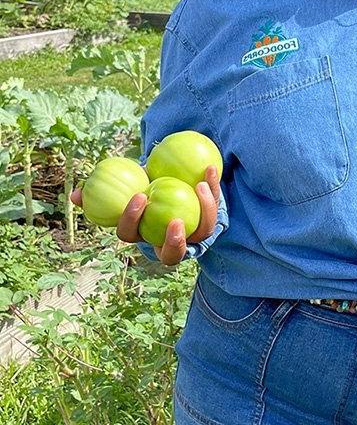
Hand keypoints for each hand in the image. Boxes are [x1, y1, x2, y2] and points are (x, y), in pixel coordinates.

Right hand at [70, 164, 221, 266]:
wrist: (174, 183)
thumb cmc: (144, 186)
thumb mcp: (124, 186)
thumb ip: (100, 191)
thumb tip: (75, 195)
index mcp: (142, 235)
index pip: (131, 235)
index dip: (132, 220)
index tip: (139, 196)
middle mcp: (167, 243)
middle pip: (170, 255)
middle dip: (173, 243)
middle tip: (175, 220)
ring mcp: (192, 238)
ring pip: (200, 235)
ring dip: (203, 212)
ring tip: (199, 187)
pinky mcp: (211, 224)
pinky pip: (214, 209)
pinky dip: (212, 189)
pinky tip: (210, 169)